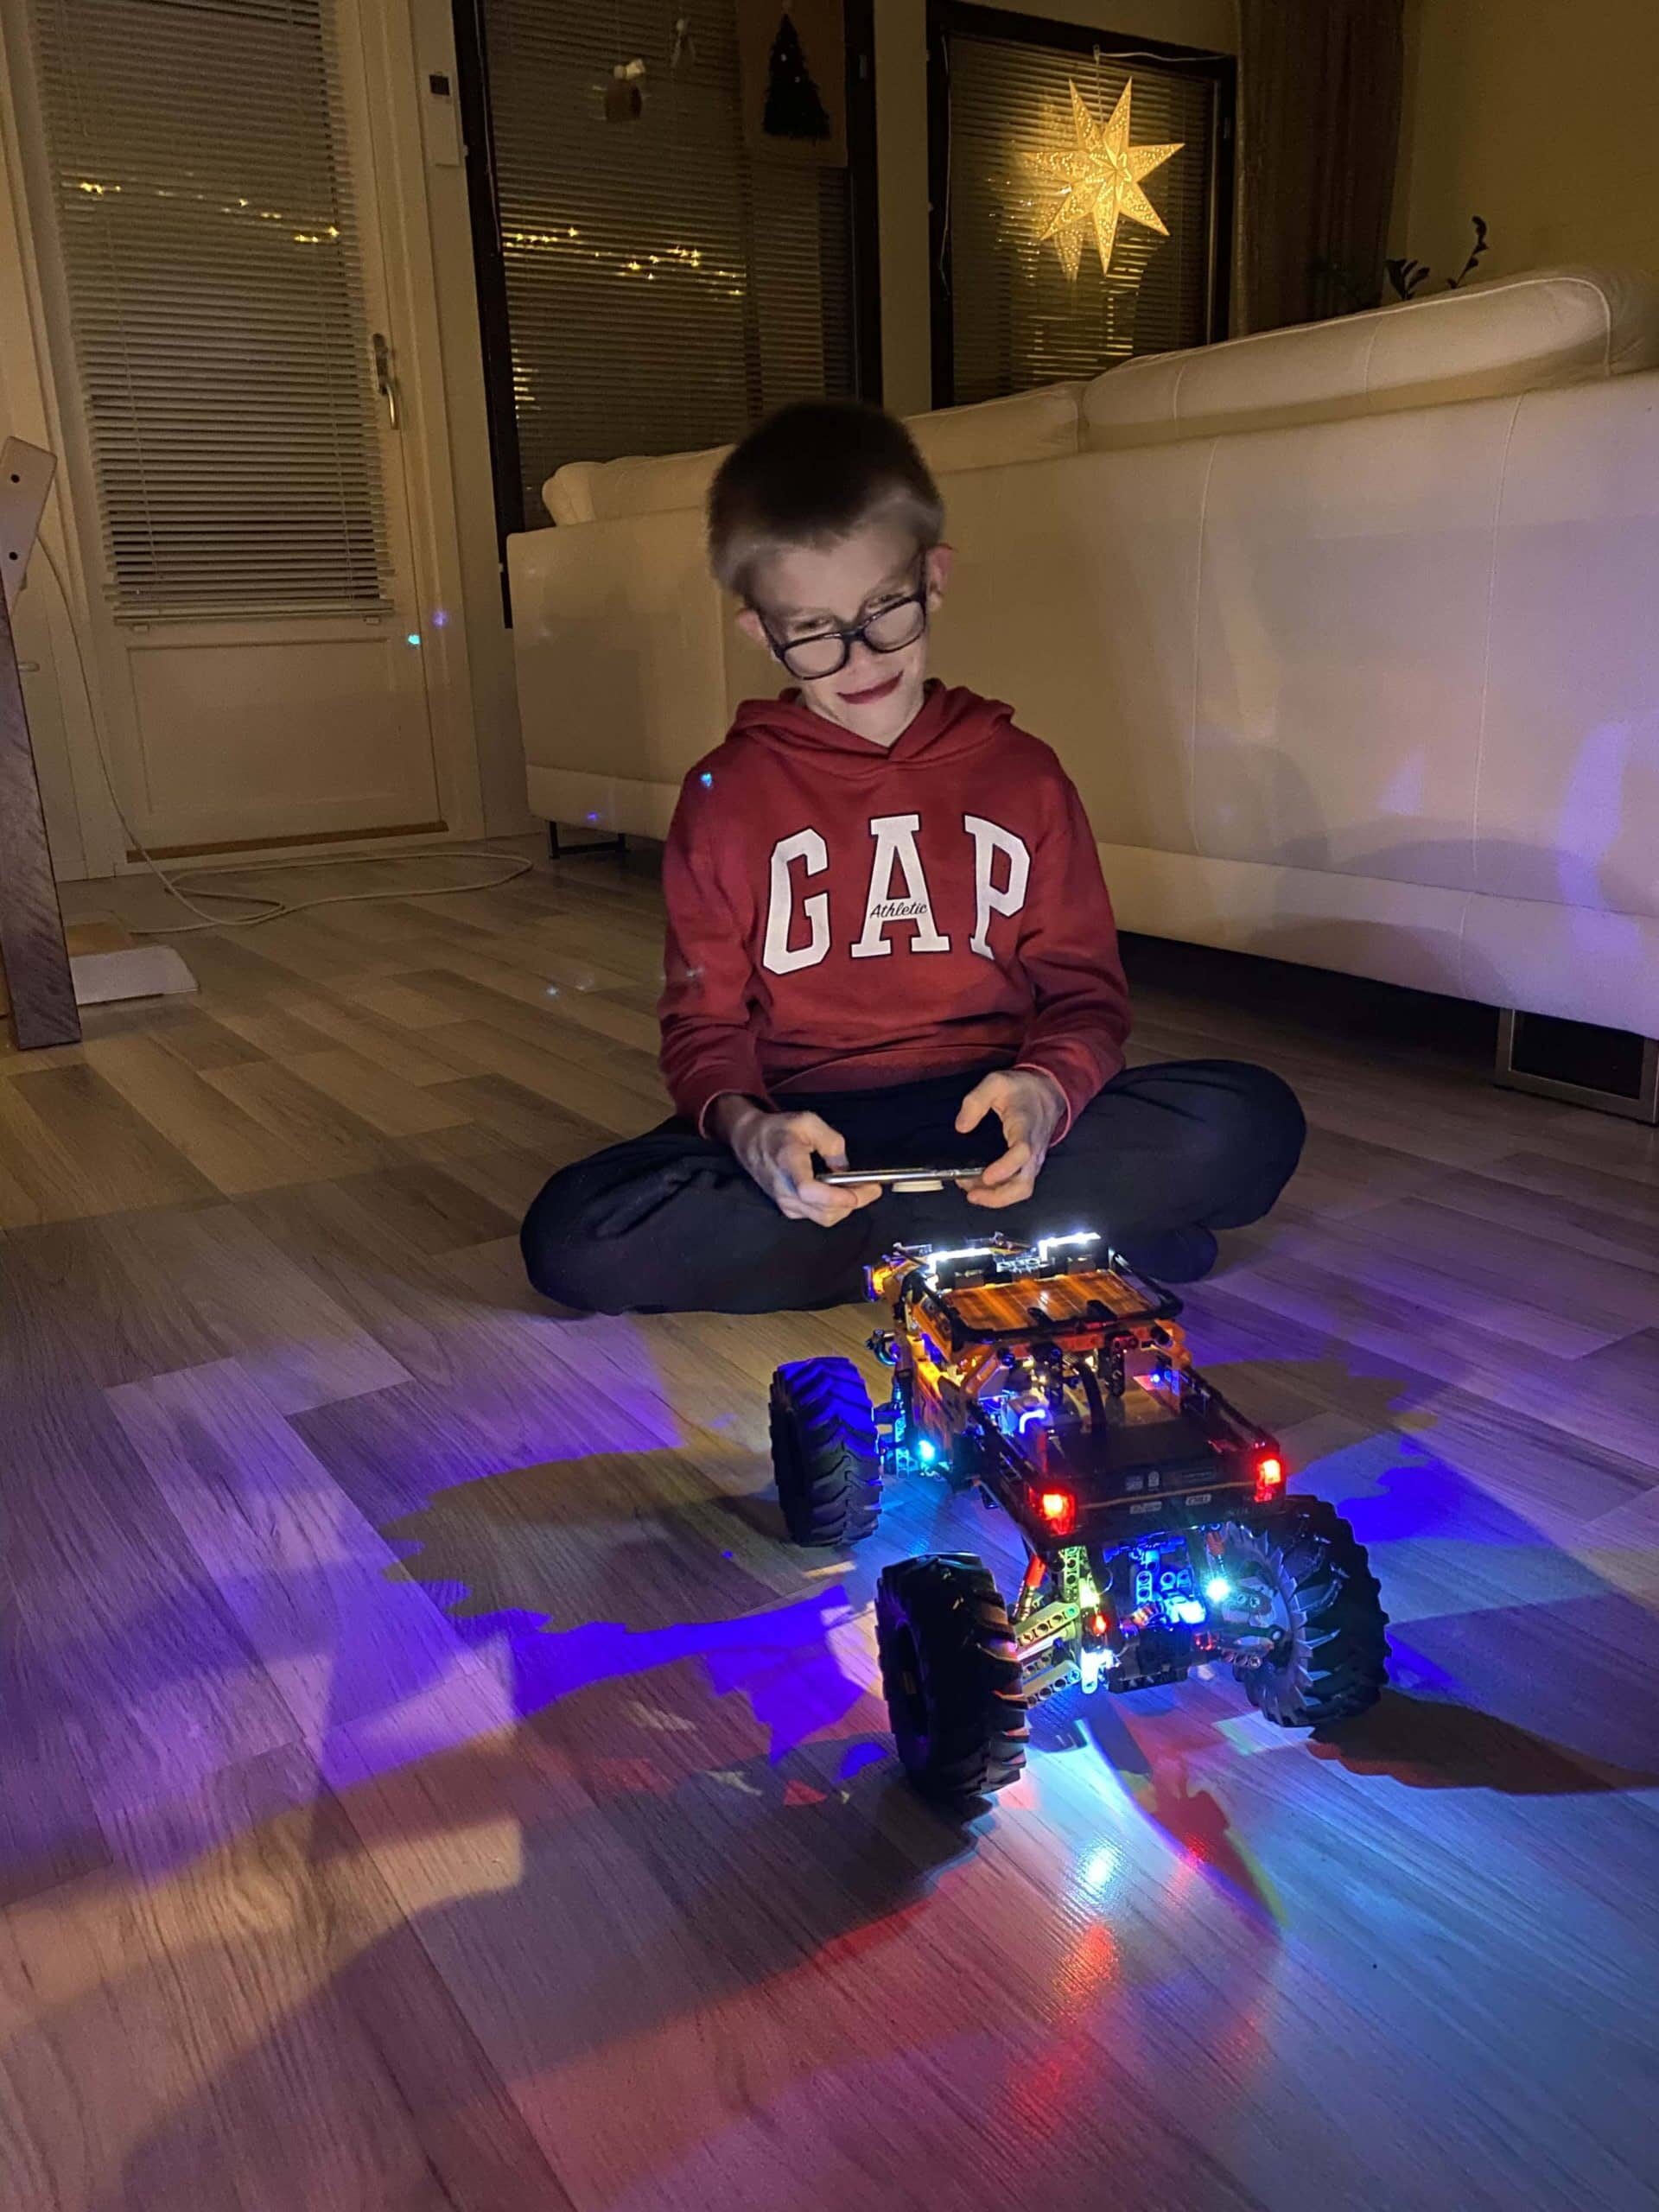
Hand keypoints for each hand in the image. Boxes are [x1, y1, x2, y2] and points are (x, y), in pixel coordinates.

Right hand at [711, 1097, 880, 1226]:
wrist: (750, 1142)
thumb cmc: (779, 1130)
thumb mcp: (808, 1122)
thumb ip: (831, 1142)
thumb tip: (844, 1168)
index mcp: (788, 1164)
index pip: (809, 1191)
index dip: (836, 1196)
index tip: (860, 1190)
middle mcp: (785, 1189)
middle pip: (824, 1211)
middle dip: (854, 1201)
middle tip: (872, 1186)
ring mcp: (785, 1202)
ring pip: (824, 1218)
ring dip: (846, 1207)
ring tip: (860, 1189)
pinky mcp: (788, 1209)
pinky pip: (818, 1217)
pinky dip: (835, 1209)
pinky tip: (841, 1193)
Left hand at [957, 1069, 1064, 1209]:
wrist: (1049, 1091)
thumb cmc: (1022, 1088)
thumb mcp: (995, 1082)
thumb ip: (975, 1101)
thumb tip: (961, 1127)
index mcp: (1025, 1127)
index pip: (1022, 1153)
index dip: (1004, 1168)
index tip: (985, 1175)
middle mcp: (1034, 1149)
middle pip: (1024, 1184)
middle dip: (998, 1196)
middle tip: (971, 1194)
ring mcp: (1034, 1159)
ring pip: (1022, 1189)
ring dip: (996, 1197)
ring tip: (971, 1191)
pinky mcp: (1030, 1164)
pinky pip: (1019, 1184)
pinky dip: (1000, 1191)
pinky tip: (980, 1186)